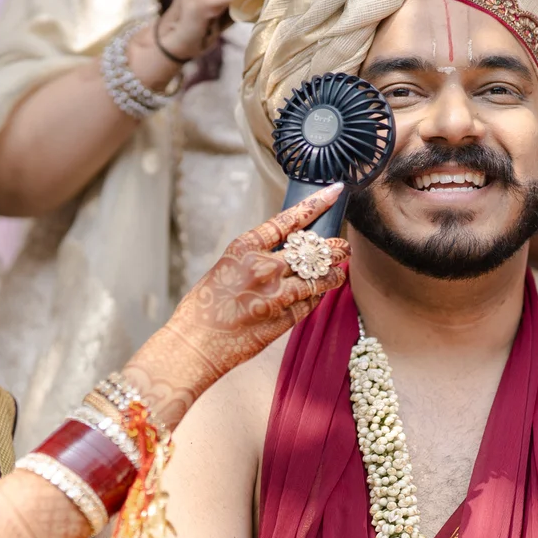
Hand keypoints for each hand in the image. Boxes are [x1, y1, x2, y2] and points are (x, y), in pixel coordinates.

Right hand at [124, 184, 348, 426]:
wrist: (194, 344)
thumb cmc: (202, 307)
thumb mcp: (224, 269)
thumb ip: (253, 260)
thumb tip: (281, 255)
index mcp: (244, 248)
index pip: (288, 220)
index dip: (315, 205)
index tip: (333, 193)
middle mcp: (263, 267)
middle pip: (310, 250)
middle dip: (332, 247)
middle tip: (343, 246)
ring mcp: (276, 294)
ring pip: (318, 278)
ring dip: (333, 273)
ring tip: (341, 269)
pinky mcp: (283, 319)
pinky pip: (310, 303)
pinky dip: (318, 297)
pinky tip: (322, 293)